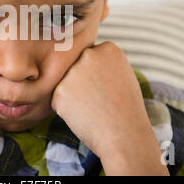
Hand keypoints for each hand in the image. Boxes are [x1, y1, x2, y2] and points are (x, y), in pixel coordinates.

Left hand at [51, 41, 168, 174]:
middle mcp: (89, 55)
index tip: (108, 87)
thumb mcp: (121, 73)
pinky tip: (83, 114)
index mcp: (108, 48)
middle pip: (75, 66)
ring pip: (65, 81)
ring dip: (73, 94)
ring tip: (92, 107)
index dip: (97, 74)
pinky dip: (65, 108)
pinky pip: (57, 97)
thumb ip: (102, 61)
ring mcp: (73, 72)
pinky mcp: (60, 91)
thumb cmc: (125, 108)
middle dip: (82, 81)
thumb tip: (81, 55)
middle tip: (99, 98)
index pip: (90, 56)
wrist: (124, 136)